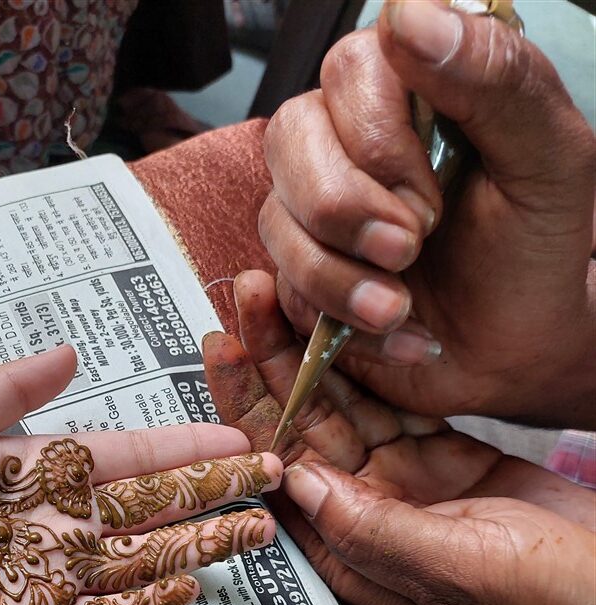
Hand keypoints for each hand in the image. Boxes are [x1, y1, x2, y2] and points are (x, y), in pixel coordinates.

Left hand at [206, 272, 595, 604]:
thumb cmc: (543, 602)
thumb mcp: (456, 571)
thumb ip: (376, 531)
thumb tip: (301, 481)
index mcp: (352, 554)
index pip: (279, 474)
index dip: (247, 410)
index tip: (223, 348)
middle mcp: (364, 515)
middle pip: (302, 429)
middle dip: (271, 363)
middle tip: (246, 293)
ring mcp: (402, 484)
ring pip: (344, 406)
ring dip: (313, 351)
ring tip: (283, 289)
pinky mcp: (441, 457)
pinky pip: (394, 399)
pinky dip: (373, 358)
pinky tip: (348, 315)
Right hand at [260, 0, 595, 426]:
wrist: (517, 350)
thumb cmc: (534, 250)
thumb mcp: (549, 160)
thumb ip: (498, 79)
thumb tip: (414, 16)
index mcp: (412, 89)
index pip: (350, 66)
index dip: (376, 137)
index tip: (431, 195)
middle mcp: (350, 139)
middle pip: (290, 136)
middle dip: (345, 208)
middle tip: (412, 248)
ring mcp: (315, 211)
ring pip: (274, 218)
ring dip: (336, 276)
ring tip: (399, 308)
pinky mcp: (299, 275)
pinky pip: (280, 287)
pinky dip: (336, 319)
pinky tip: (395, 331)